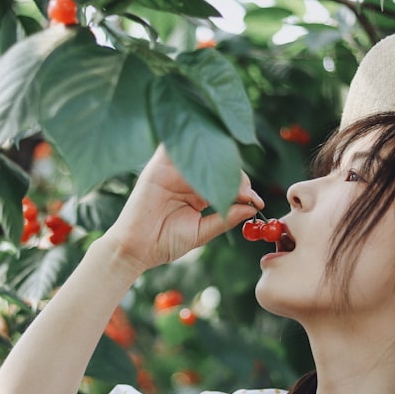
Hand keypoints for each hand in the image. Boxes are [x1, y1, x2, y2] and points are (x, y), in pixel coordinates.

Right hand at [101, 145, 263, 273]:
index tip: (257, 202)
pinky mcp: (158, 167)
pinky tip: (209, 154)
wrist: (137, 250)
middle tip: (247, 193)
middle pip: (217, 162)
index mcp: (198, 191)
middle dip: (236, 175)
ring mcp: (172, 170)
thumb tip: (253, 208)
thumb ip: (225, 218)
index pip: (225, 178)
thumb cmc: (165, 242)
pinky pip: (175, 147)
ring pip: (201, 152)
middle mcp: (187, 177)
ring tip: (233, 180)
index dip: (243, 187)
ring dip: (219, 161)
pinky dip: (191, 143)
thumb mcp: (202, 231)